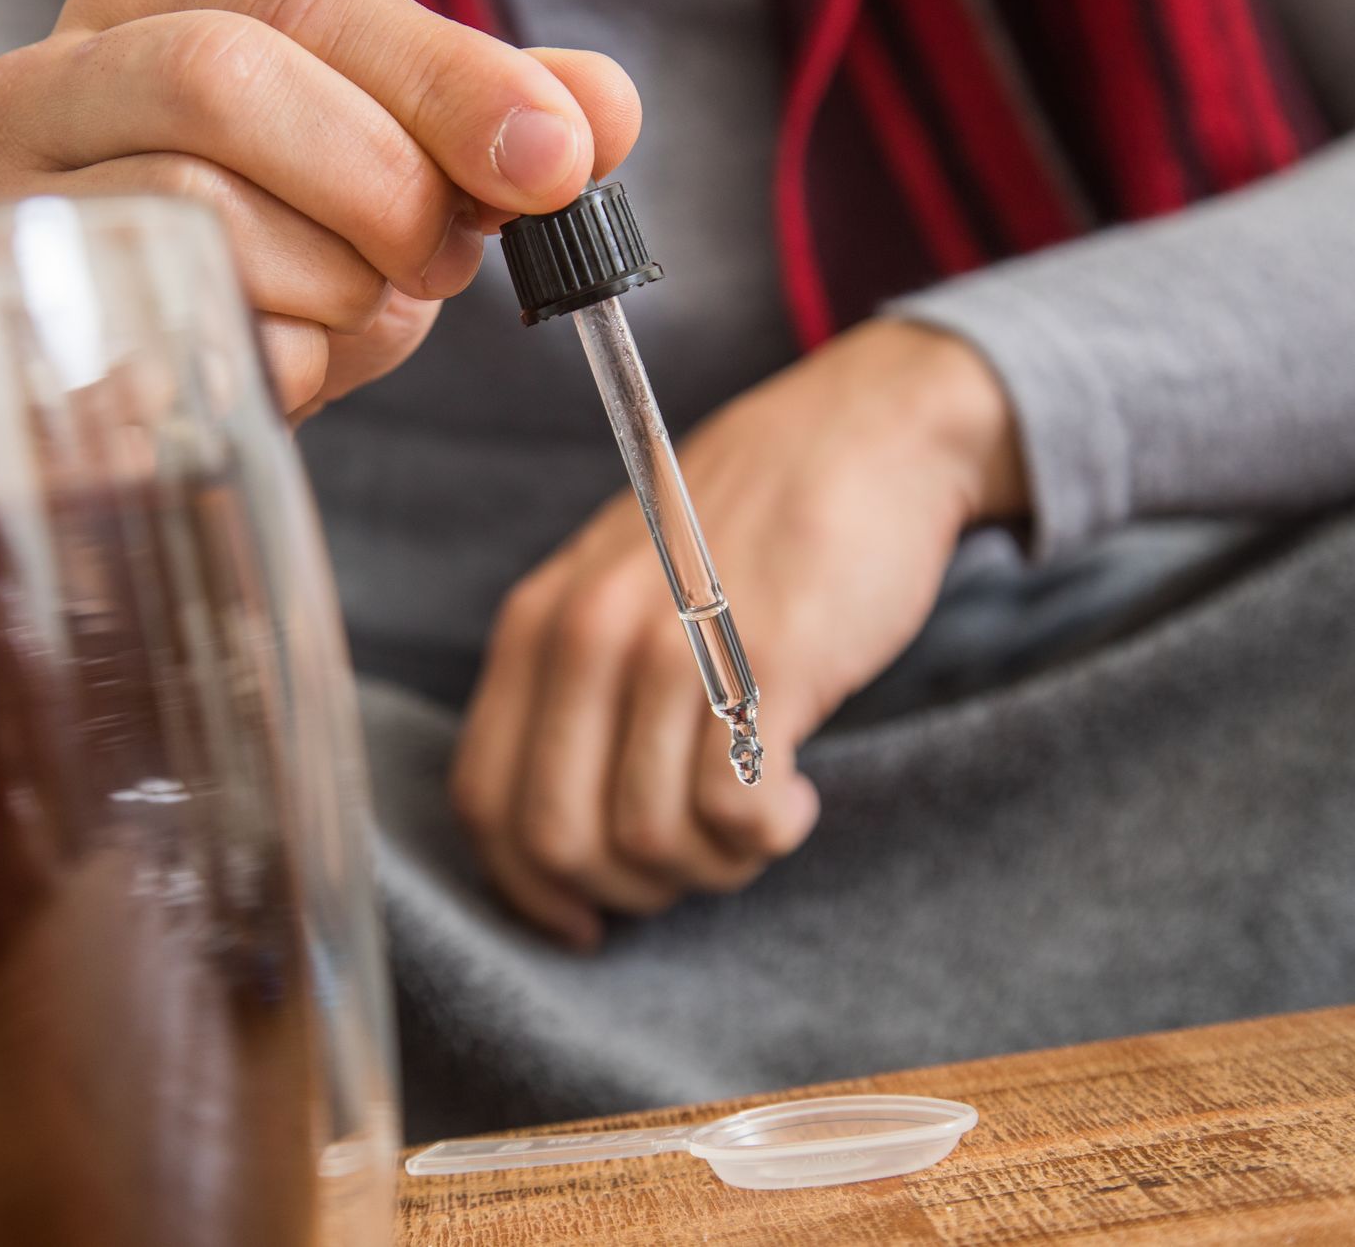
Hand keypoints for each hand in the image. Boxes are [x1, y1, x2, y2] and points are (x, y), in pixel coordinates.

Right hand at [0, 0, 641, 416]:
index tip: (553, 161)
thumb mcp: (400, 169)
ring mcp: (23, 209)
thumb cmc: (286, 256)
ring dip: (334, 283)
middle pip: (225, 78)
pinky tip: (290, 358)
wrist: (176, 393)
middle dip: (379, 183)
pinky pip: (186, 339)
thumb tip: (603, 107)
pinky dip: (286, 363)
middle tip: (437, 256)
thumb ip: (496, 122)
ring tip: (352, 303)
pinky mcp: (32, 336)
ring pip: (201, 211)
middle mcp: (53, 82)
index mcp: (156, 3)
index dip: (446, 79)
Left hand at [448, 318, 1027, 948]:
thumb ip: (575, 688)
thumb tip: (560, 842)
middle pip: (558, 841)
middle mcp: (585, 636)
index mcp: (537, 622)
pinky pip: (735, 815)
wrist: (870, 433)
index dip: (527, 887)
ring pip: (650, 841)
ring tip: (754, 812)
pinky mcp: (766, 665)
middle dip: (629, 888)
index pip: (484, 800)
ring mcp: (671, 648)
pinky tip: (794, 795)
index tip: (583, 920)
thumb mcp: (621, 586)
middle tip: (695, 857)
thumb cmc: (749, 526)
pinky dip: (767, 835)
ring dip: (712, 863)